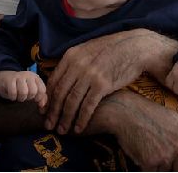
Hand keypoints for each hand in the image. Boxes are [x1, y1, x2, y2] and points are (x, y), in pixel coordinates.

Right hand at [0, 71, 46, 108]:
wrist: (4, 78)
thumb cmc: (20, 86)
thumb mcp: (31, 89)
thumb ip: (40, 97)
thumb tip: (42, 105)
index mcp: (35, 77)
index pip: (42, 90)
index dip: (38, 98)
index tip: (34, 100)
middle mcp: (28, 75)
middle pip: (33, 91)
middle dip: (28, 97)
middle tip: (24, 97)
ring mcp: (18, 76)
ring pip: (23, 92)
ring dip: (20, 98)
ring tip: (18, 96)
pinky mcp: (9, 80)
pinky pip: (13, 93)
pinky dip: (12, 97)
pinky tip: (12, 95)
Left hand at [45, 29, 177, 133]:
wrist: (134, 48)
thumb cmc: (110, 50)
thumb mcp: (87, 50)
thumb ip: (73, 63)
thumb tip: (60, 78)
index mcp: (71, 55)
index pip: (53, 81)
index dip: (47, 98)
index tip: (43, 111)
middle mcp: (77, 65)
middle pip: (60, 93)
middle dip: (53, 112)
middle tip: (48, 125)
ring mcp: (89, 74)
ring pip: (72, 101)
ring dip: (65, 118)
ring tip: (62, 130)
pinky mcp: (102, 84)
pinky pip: (88, 105)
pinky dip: (81, 119)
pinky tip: (78, 128)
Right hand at [87, 90, 177, 170]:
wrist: (124, 111)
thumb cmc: (145, 111)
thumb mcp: (171, 117)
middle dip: (174, 165)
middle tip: (162, 159)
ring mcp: (167, 155)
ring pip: (168, 170)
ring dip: (160, 166)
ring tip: (149, 154)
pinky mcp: (152, 162)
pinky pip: (153, 172)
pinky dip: (146, 167)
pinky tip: (141, 155)